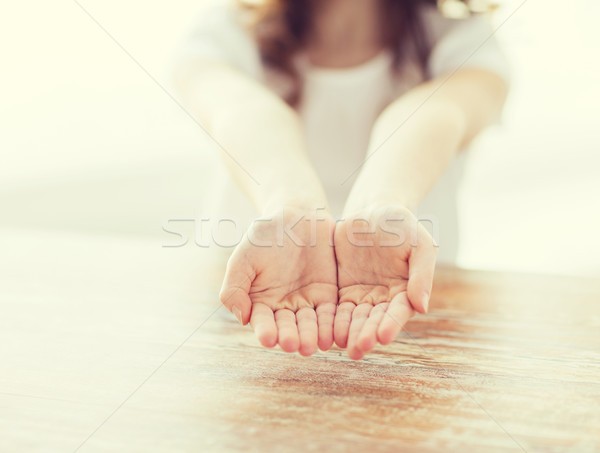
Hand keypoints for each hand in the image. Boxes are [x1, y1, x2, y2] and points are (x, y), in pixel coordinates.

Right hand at [219, 207, 337, 355]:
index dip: (265, 331)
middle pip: (287, 328)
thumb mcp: (243, 258)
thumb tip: (242, 318)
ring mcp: (306, 303)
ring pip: (309, 325)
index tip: (269, 339)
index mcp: (260, 302)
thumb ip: (235, 288)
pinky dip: (331, 325)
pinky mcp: (328, 296)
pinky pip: (330, 314)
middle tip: (294, 345)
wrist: (296, 216)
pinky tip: (333, 335)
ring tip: (314, 345)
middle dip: (291, 337)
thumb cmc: (265, 235)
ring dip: (311, 336)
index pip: (263, 321)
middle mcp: (283, 308)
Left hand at [333, 205, 436, 359]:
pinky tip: (324, 330)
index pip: (398, 312)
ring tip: (340, 345)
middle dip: (366, 335)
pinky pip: (335, 308)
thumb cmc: (402, 225)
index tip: (383, 337)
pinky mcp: (341, 291)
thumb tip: (423, 307)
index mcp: (406, 292)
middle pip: (374, 321)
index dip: (391, 325)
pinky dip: (331, 320)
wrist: (372, 211)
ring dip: (348, 333)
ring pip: (354, 319)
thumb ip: (422, 274)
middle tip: (357, 349)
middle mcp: (384, 300)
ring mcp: (362, 296)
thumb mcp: (419, 244)